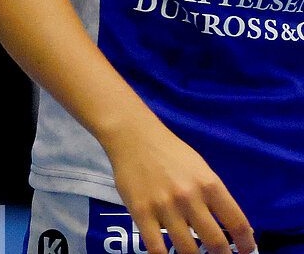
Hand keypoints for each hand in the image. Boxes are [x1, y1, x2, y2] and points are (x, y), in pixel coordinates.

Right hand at [101, 117, 254, 253]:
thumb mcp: (201, 170)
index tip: (245, 251)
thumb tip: (231, 229)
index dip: (246, 244)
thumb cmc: (171, 153)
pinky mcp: (140, 211)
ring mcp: (164, 206)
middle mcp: (189, 197)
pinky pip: (155, 246)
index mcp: (209, 185)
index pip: (237, 224)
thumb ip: (215, 197)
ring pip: (187, 249)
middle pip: (215, 242)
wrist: (133, 136)